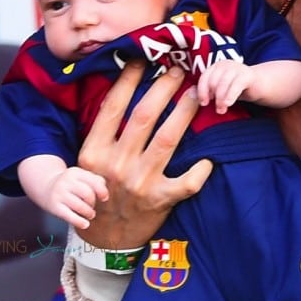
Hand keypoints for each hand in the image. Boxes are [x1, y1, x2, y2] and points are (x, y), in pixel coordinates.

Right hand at [47, 167, 108, 230]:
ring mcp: (59, 194)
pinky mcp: (54, 206)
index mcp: (75, 172)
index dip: (102, 191)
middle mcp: (66, 181)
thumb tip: (104, 193)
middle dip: (93, 203)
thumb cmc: (70, 185)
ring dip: (89, 213)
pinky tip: (85, 224)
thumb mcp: (81, 177)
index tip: (104, 198)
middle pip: (88, 194)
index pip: (94, 181)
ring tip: (90, 214)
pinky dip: (80, 222)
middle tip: (92, 207)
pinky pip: (70, 216)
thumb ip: (96, 181)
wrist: (46, 187)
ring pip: (80, 206)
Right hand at [78, 62, 212, 248]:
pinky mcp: (159, 201)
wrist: (104, 239)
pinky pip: (186, 182)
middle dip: (164, 88)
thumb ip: (104, 136)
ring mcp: (139, 183)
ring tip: (196, 94)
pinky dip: (200, 171)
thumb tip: (123, 95)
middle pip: (144, 116)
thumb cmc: (99, 194)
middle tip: (178, 70)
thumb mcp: (90, 165)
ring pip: (167, 140)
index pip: (113, 107)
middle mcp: (117, 164)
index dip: (129, 80)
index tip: (142, 61)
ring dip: (184, 113)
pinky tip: (209, 159)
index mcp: (95, 152)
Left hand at [196, 60, 255, 113]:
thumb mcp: (221, 91)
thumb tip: (192, 98)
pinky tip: (228, 104)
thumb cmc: (236, 90)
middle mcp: (224, 64)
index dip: (202, 91)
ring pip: (223, 84)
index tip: (204, 103)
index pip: (204, 77)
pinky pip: (235, 85)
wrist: (260, 84)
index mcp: (215, 67)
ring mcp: (236, 67)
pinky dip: (230, 96)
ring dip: (221, 99)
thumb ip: (209, 92)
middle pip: (212, 81)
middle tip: (217, 110)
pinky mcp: (247, 74)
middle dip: (213, 97)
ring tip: (222, 110)